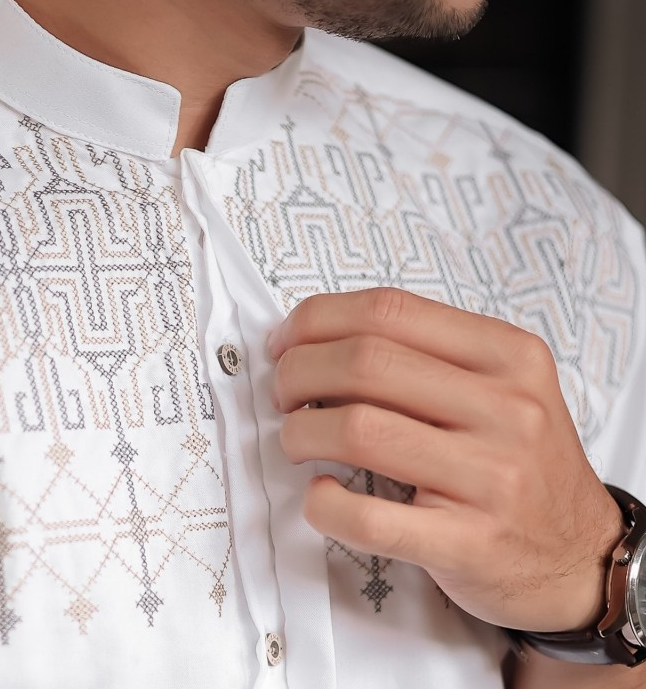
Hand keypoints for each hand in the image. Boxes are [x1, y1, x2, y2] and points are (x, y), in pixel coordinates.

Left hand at [268, 287, 624, 631]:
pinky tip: (321, 495)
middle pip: (365, 362)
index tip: (285, 340)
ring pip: (358, 429)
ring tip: (297, 438)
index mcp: (507, 355)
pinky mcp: (471, 543)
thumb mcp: (499, 386)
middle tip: (284, 392)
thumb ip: (422, 352)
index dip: (316, 320)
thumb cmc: (522, 463)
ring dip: (301, 431)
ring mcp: (493, 478)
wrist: (582, 556)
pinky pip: (370, 518)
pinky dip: (325, 504)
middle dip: (297, 371)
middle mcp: (507, 409)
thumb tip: (312, 336)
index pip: (388, 310)